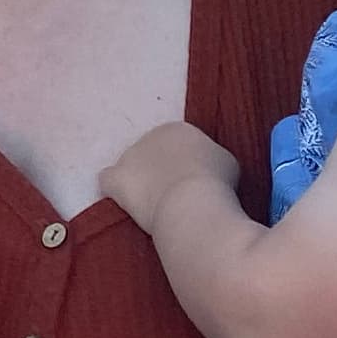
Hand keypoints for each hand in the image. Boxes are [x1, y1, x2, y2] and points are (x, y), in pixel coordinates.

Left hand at [103, 120, 240, 228]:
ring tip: (155, 208)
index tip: (193, 187)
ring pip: (132, 169)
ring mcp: (129, 156)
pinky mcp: (116, 179)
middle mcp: (150, 136)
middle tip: (176, 200)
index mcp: (178, 130)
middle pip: (153, 156)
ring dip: (140, 184)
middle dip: (162, 175)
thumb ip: (212, 159)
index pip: (178, 147)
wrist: (192, 202)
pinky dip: (116, 192)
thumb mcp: (227, 163)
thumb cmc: (216, 183)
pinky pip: (109, 181)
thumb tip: (207, 167)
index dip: (185, 169)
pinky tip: (127, 206)